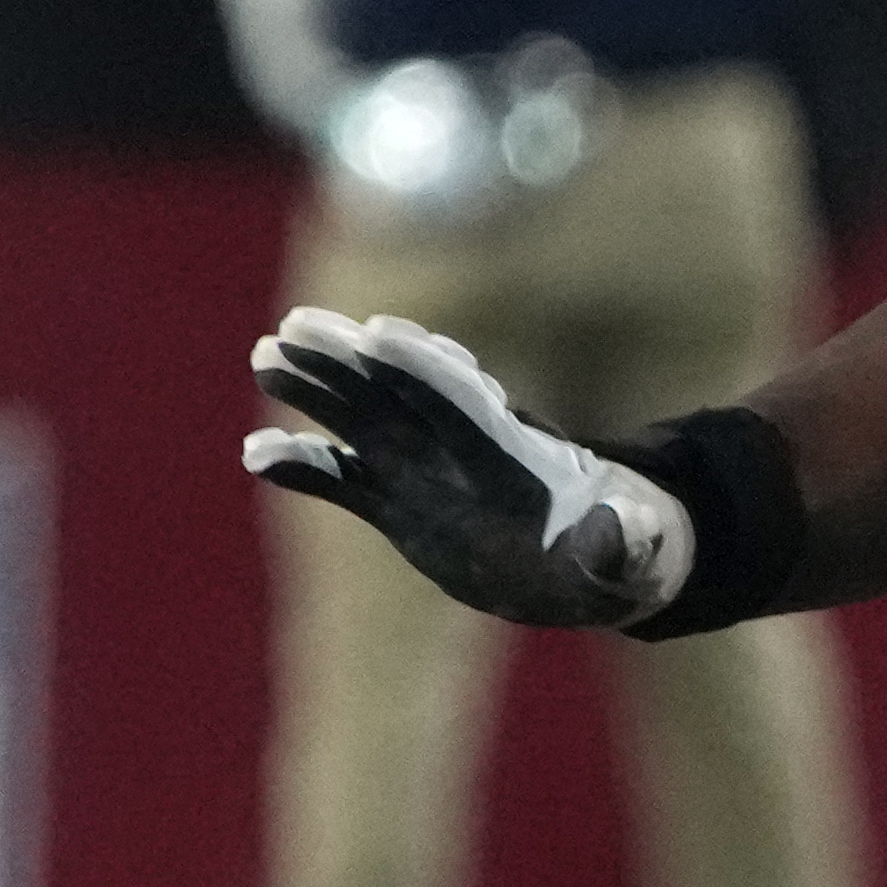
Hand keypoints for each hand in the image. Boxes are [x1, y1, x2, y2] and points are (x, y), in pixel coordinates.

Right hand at [246, 310, 694, 628]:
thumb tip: (629, 529)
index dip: (426, 367)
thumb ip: (623, 544)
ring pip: (361, 418)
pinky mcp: (398, 503)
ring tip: (264, 356)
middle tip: (296, 326)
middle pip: (400, 391)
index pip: (465, 401)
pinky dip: (303, 467)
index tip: (378, 333)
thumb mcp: (632, 557)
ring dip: (316, 388)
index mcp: (516, 454)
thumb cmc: (621, 553)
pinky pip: (342, 479)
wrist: (592, 560)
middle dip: (352, 358)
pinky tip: (255, 455)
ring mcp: (424, 472)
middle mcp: (460, 451)